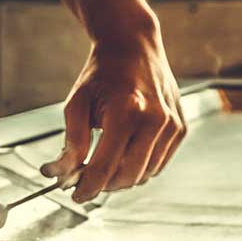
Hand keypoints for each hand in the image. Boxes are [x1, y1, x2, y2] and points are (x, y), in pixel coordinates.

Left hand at [41, 9, 185, 202]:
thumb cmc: (103, 72)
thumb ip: (71, 142)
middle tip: (86, 179)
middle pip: (127, 177)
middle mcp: (156, 120)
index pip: (104, 167)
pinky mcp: (180, 129)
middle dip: (104, 184)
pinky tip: (125, 152)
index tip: (76, 195)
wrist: (134, 45)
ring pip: (144, 174)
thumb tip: (61, 173)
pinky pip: (158, 164)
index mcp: (127, 112)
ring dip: (122, 177)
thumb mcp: (77, 103)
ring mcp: (172, 125)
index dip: (87, 187)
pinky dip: (139, 166)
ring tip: (104, 161)